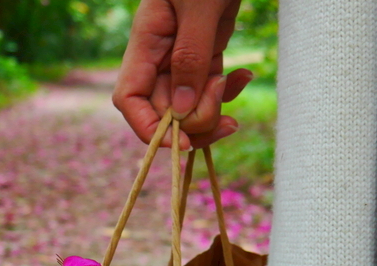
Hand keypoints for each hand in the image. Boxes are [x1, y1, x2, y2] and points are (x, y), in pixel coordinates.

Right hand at [113, 0, 252, 149]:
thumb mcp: (200, 8)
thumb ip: (189, 57)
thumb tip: (180, 111)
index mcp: (145, 43)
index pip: (129, 100)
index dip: (148, 129)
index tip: (181, 141)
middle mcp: (158, 55)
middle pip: (163, 110)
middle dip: (193, 122)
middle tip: (227, 115)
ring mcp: (182, 56)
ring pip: (187, 104)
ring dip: (213, 111)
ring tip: (236, 86)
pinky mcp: (205, 51)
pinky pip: (209, 87)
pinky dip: (228, 91)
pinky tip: (246, 75)